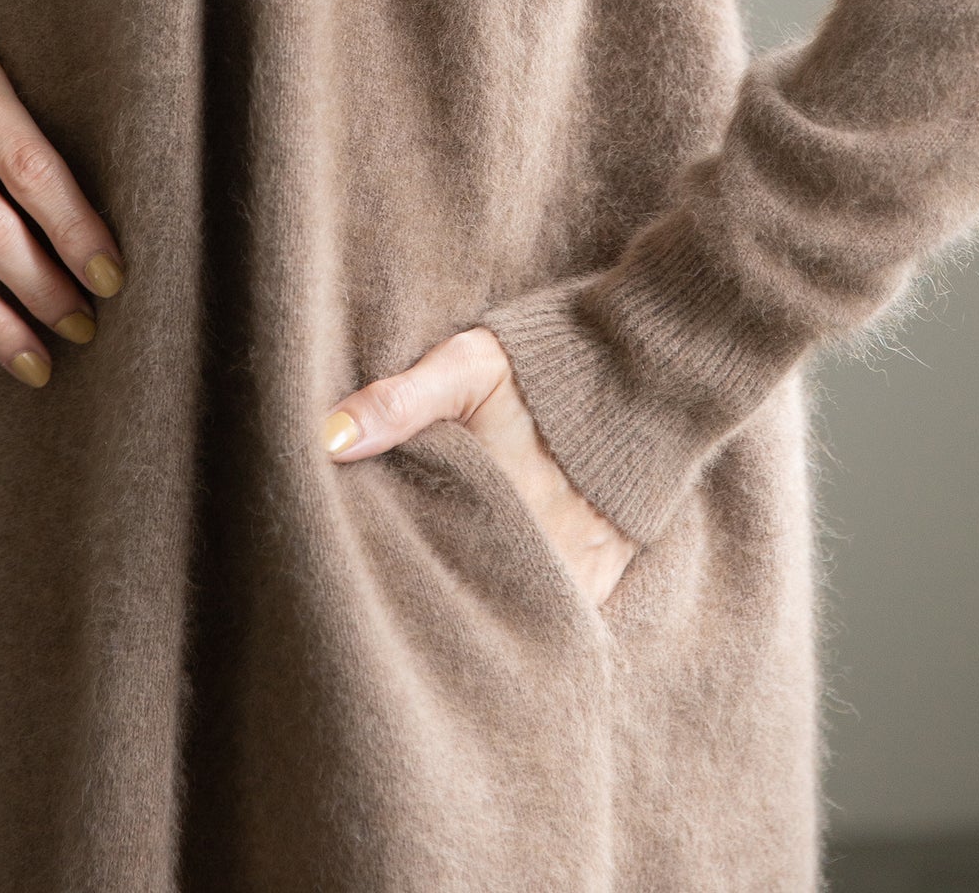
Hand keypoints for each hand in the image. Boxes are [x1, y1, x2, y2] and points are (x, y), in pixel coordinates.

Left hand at [321, 323, 637, 607]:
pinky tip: (490, 604)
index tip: (352, 569)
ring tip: (435, 606)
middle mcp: (532, 552)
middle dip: (425, 596)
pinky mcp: (600, 577)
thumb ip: (399, 401)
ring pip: (503, 615)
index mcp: (489, 505)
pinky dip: (520, 614)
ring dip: (472, 607)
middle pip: (459, 597)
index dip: (383, 569)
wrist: (653, 364)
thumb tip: (325, 439)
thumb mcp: (468, 366)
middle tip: (384, 597)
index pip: (417, 565)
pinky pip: (551, 618)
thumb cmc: (549, 360)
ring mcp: (570, 571)